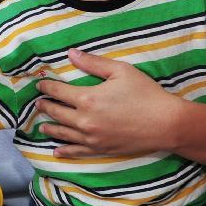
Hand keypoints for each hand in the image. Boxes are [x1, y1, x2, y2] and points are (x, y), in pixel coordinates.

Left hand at [35, 48, 179, 156]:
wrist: (166, 124)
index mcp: (87, 98)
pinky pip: (76, 152)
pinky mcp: (100, 150)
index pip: (58, 91)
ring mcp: (91, 138)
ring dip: (50, 128)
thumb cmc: (145, 94)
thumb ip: (93, 63)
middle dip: (45, 107)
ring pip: (63, 133)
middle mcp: (84, 120)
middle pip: (57, 113)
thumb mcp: (120, 71)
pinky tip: (56, 151)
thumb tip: (71, 54)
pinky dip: (64, 151)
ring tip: (42, 126)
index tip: (40, 85)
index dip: (47, 87)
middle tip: (38, 104)